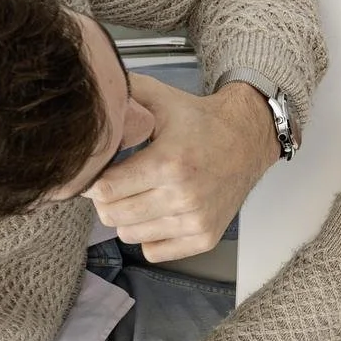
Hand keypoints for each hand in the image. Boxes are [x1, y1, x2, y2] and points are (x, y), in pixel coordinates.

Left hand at [88, 74, 277, 261]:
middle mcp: (184, 196)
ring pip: (129, 236)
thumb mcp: (161, 98)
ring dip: (128, 217)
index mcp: (168, 162)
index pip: (105, 190)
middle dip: (107, 199)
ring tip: (141, 195)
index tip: (100, 172)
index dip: (94, 181)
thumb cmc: (202, 121)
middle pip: (112, 216)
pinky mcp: (204, 237)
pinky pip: (154, 251)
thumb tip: (91, 88)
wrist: (248, 137)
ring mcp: (196, 220)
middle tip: (119, 183)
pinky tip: (159, 212)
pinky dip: (150, 235)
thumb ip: (124, 91)